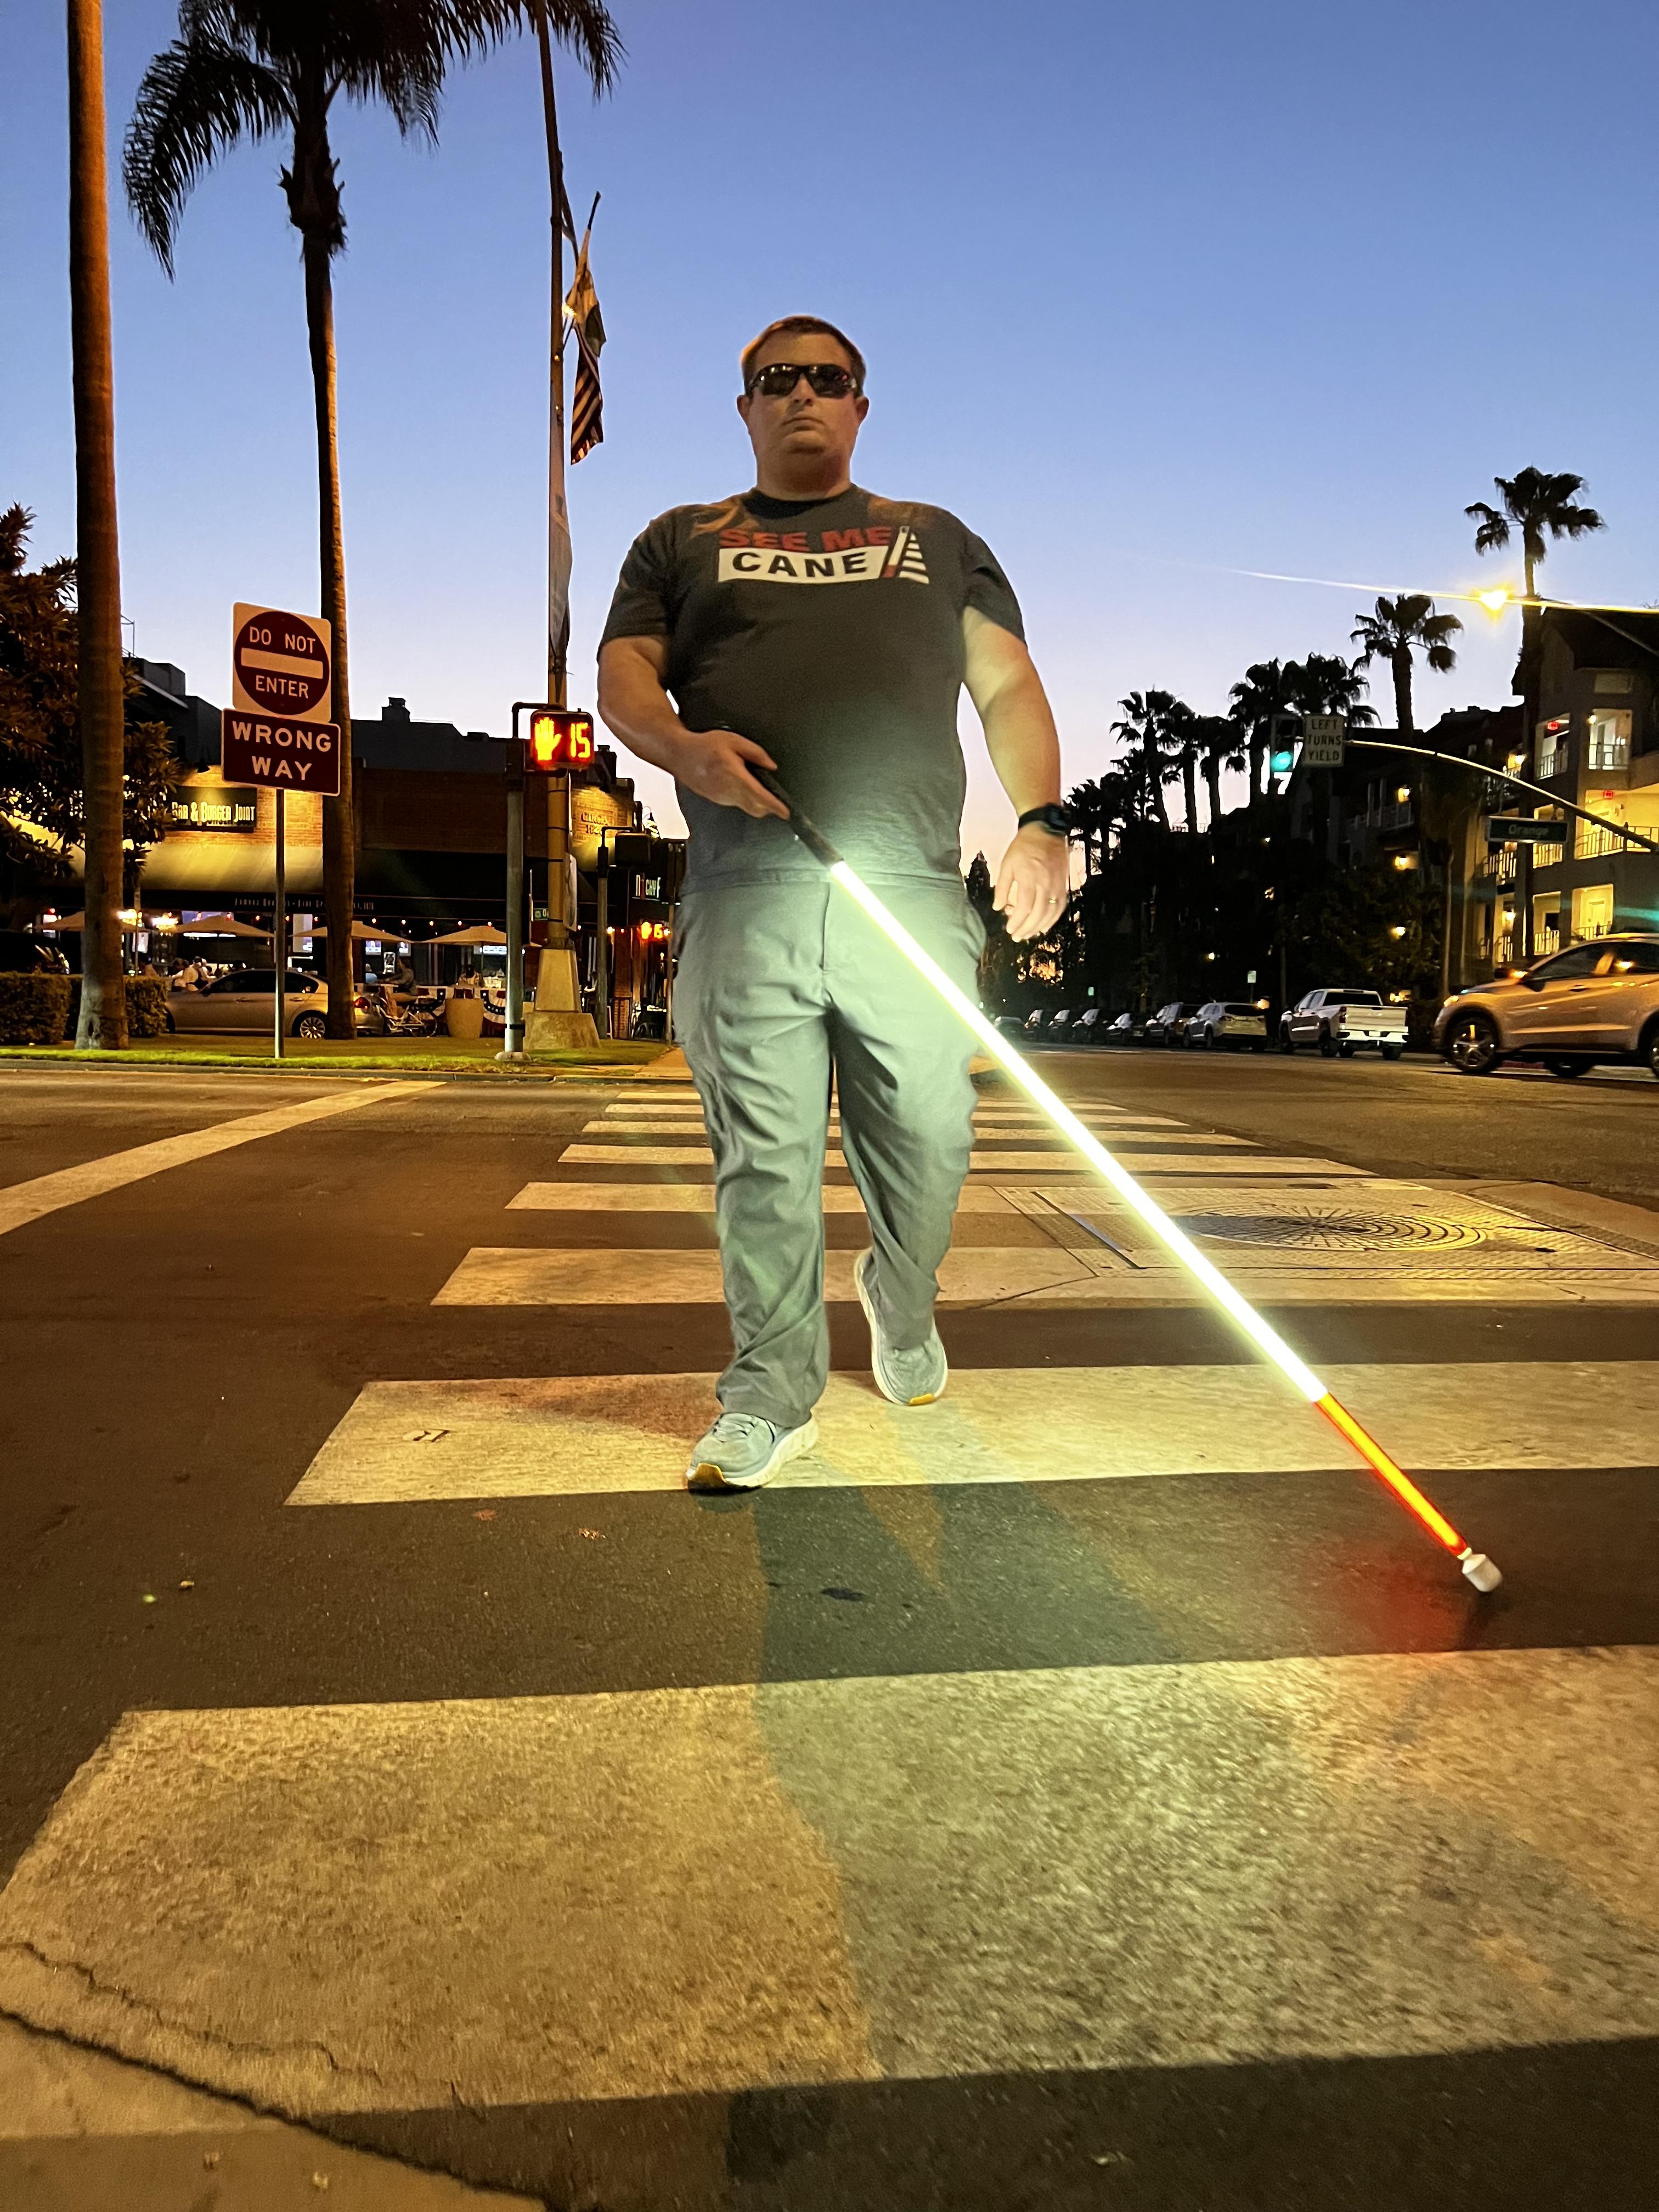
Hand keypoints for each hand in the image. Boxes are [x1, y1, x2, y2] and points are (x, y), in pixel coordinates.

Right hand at [673, 729, 789, 818]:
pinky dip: (743, 798)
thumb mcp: (733, 740)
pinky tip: (738, 783)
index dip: (774, 806)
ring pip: (746, 807)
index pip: (759, 796)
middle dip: (767, 806)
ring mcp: (721, 798)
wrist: (680, 755)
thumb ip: (756, 753)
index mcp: (734, 775)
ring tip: (751, 783)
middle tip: (774, 797)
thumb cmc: (704, 746)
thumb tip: (771, 766)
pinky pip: (736, 803)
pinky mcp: (717, 800)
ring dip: (755, 801)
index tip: (785, 812)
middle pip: (755, 808)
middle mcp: (728, 791)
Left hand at [994, 823, 1069, 941]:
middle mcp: (1045, 883)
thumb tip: (998, 907)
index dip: (1017, 922)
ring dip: (1039, 926)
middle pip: (1038, 913)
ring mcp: (1056, 884)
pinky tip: (1044, 925)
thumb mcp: (1007, 864)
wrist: (1045, 830)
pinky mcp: (1063, 883)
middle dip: (1027, 928)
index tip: (1009, 929)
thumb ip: (1002, 887)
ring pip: (1050, 912)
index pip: (1024, 907)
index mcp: (1029, 877)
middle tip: (1017, 936)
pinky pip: (1060, 906)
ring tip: (1029, 934)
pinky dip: (1053, 918)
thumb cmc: (1024, 846)